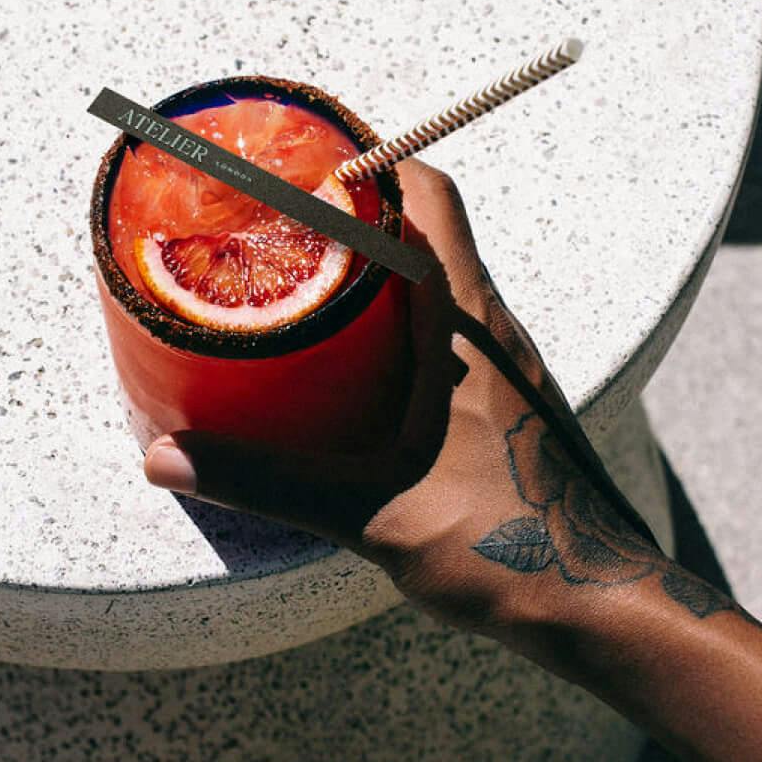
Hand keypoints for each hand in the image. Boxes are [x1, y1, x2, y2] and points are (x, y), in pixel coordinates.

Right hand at [140, 161, 672, 630]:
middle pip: (428, 232)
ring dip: (376, 273)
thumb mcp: (372, 513)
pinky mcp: (507, 408)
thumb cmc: (507, 545)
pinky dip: (396, 328)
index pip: (431, 198)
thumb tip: (165, 458)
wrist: (597, 604)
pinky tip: (347, 369)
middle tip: (273, 222)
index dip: (371, 160)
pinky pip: (447, 337)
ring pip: (439, 287)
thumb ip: (269, 483)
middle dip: (352, 215)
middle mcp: (495, 333)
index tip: (300, 158)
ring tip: (296, 284)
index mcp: (470, 326)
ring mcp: (506, 370)